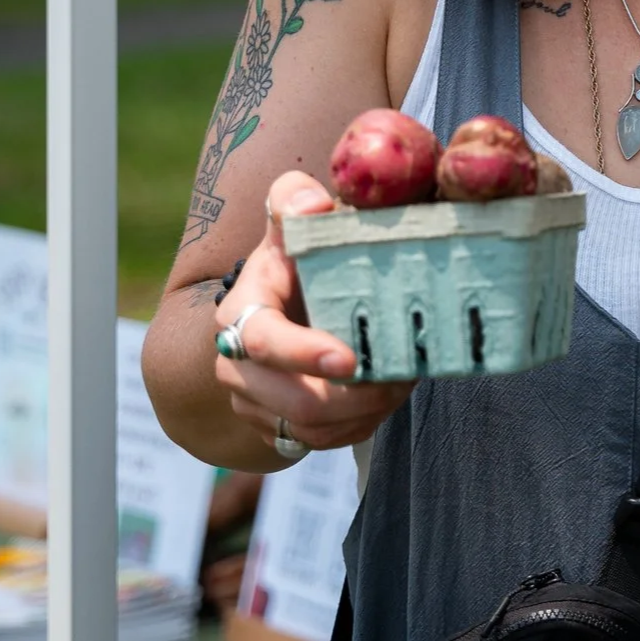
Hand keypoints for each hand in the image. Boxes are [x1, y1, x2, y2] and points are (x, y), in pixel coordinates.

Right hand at [214, 171, 415, 454]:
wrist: (280, 294)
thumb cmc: (295, 249)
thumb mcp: (291, 216)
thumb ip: (294, 198)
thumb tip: (311, 205)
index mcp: (241, 310)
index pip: (264, 342)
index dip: (303, 354)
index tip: (351, 359)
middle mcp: (236, 364)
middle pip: (291, 402)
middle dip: (352, 397)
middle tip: (401, 377)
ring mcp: (253, 401)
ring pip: (308, 430)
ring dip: (362, 413)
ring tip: (403, 382)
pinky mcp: (274, 425)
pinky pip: (319, 442)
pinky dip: (358, 426)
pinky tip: (387, 397)